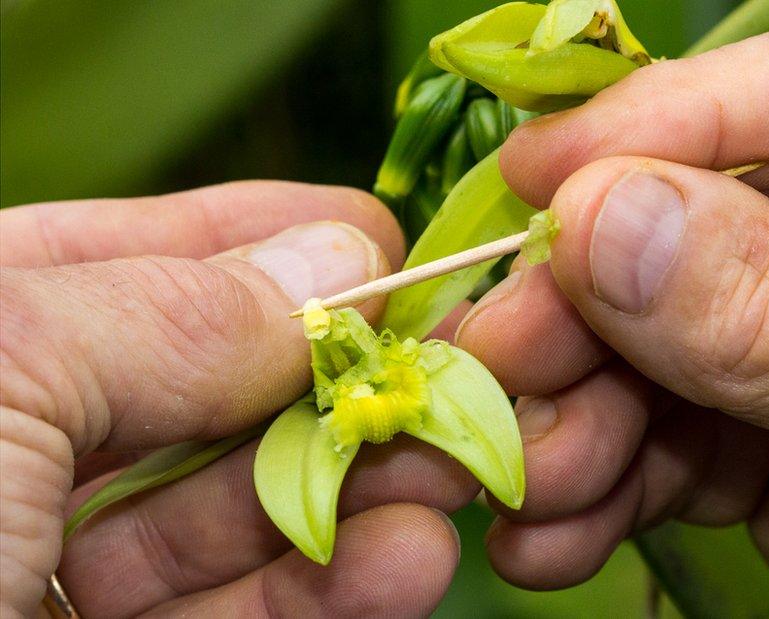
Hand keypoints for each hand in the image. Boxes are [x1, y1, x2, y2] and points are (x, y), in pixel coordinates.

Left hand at [0, 182, 478, 616]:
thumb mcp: (1, 366)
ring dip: (361, 483)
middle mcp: (15, 444)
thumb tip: (338, 255)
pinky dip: (336, 591)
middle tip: (449, 366)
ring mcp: (57, 563)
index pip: (130, 259)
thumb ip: (170, 310)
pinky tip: (412, 557)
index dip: (257, 238)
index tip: (377, 237)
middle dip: (337, 377)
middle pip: (211, 391)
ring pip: (240, 507)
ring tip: (456, 463)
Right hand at [457, 0, 768, 611]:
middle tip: (492, 358)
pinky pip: (681, 444)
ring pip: (678, 344)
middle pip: (729, 223)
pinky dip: (604, 486)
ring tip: (518, 484)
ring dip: (579, 413)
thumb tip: (606, 216)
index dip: (692, 109)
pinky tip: (552, 535)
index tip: (545, 176)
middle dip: (596, 300)